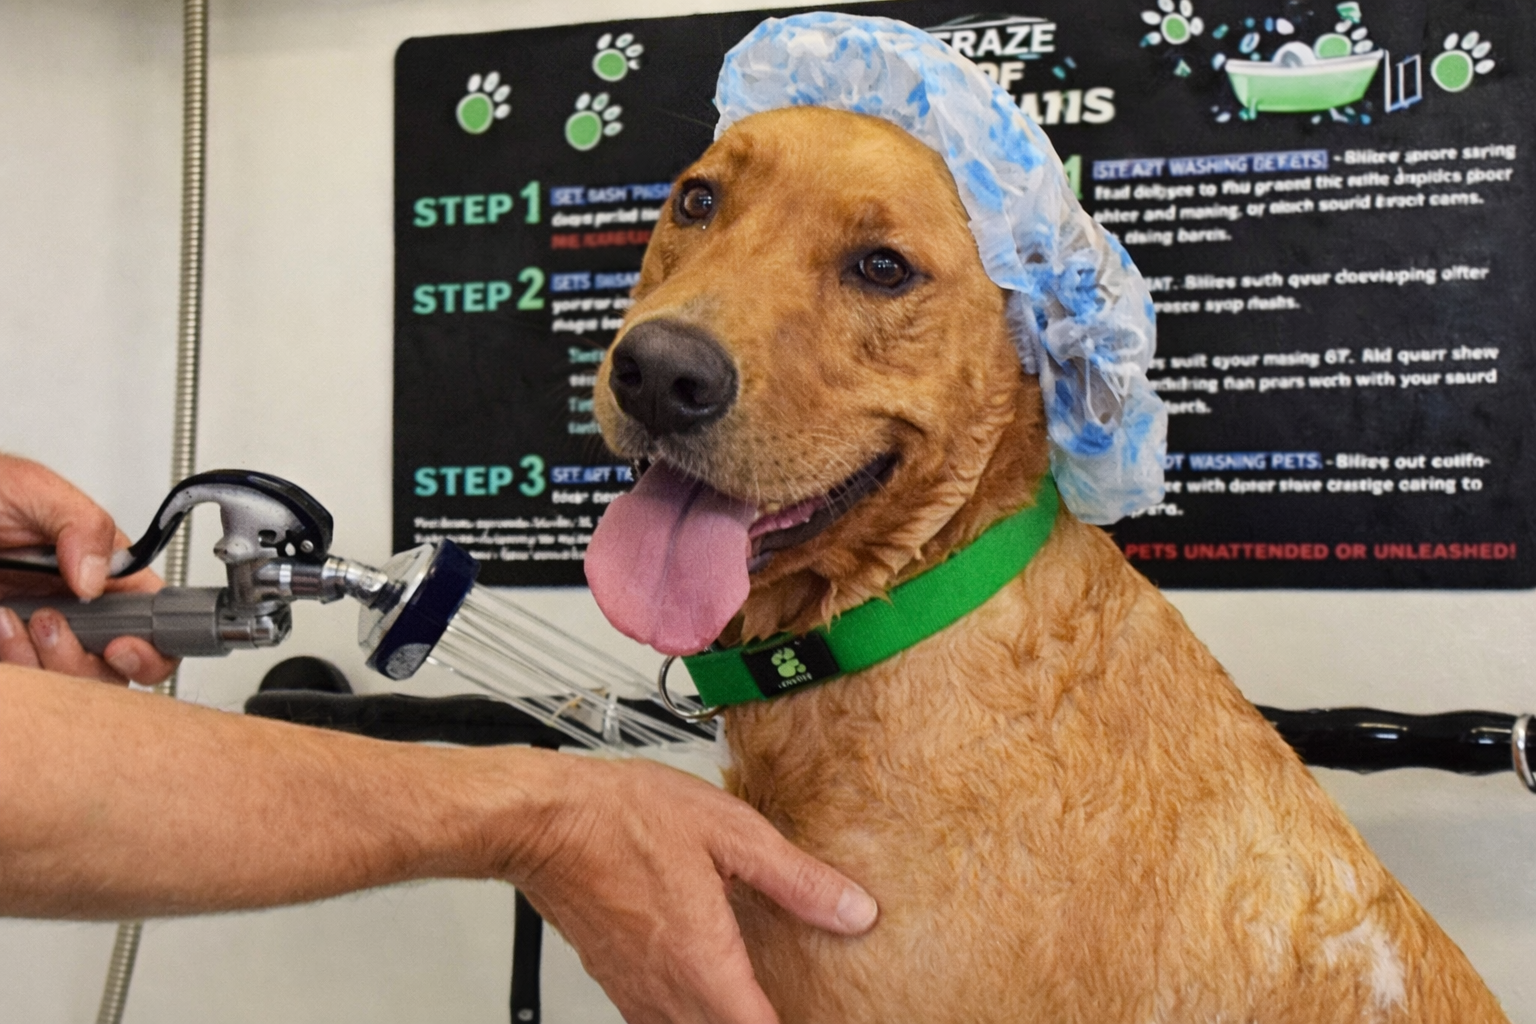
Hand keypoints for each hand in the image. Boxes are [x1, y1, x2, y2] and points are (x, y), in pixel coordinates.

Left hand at [0, 454, 176, 684]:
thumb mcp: (31, 489)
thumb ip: (82, 523)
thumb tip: (99, 576)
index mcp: (104, 575)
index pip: (152, 624)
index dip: (151, 647)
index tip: (121, 645)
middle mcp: (76, 613)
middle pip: (111, 671)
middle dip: (81, 659)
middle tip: (50, 624)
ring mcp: (35, 639)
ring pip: (63, 686)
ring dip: (35, 659)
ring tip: (6, 618)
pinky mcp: (7, 654)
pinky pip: (24, 686)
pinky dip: (10, 664)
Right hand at [507, 755, 876, 1023]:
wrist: (547, 821)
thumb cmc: (624, 819)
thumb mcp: (731, 833)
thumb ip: (796, 880)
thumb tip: (853, 911)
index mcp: (704, 964)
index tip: (824, 1011)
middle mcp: (667, 993)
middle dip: (760, 1020)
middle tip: (794, 997)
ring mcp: (637, 994)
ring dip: (726, 1020)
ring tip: (757, 992)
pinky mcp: (617, 983)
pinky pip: (662, 1019)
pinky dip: (694, 1012)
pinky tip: (710, 977)